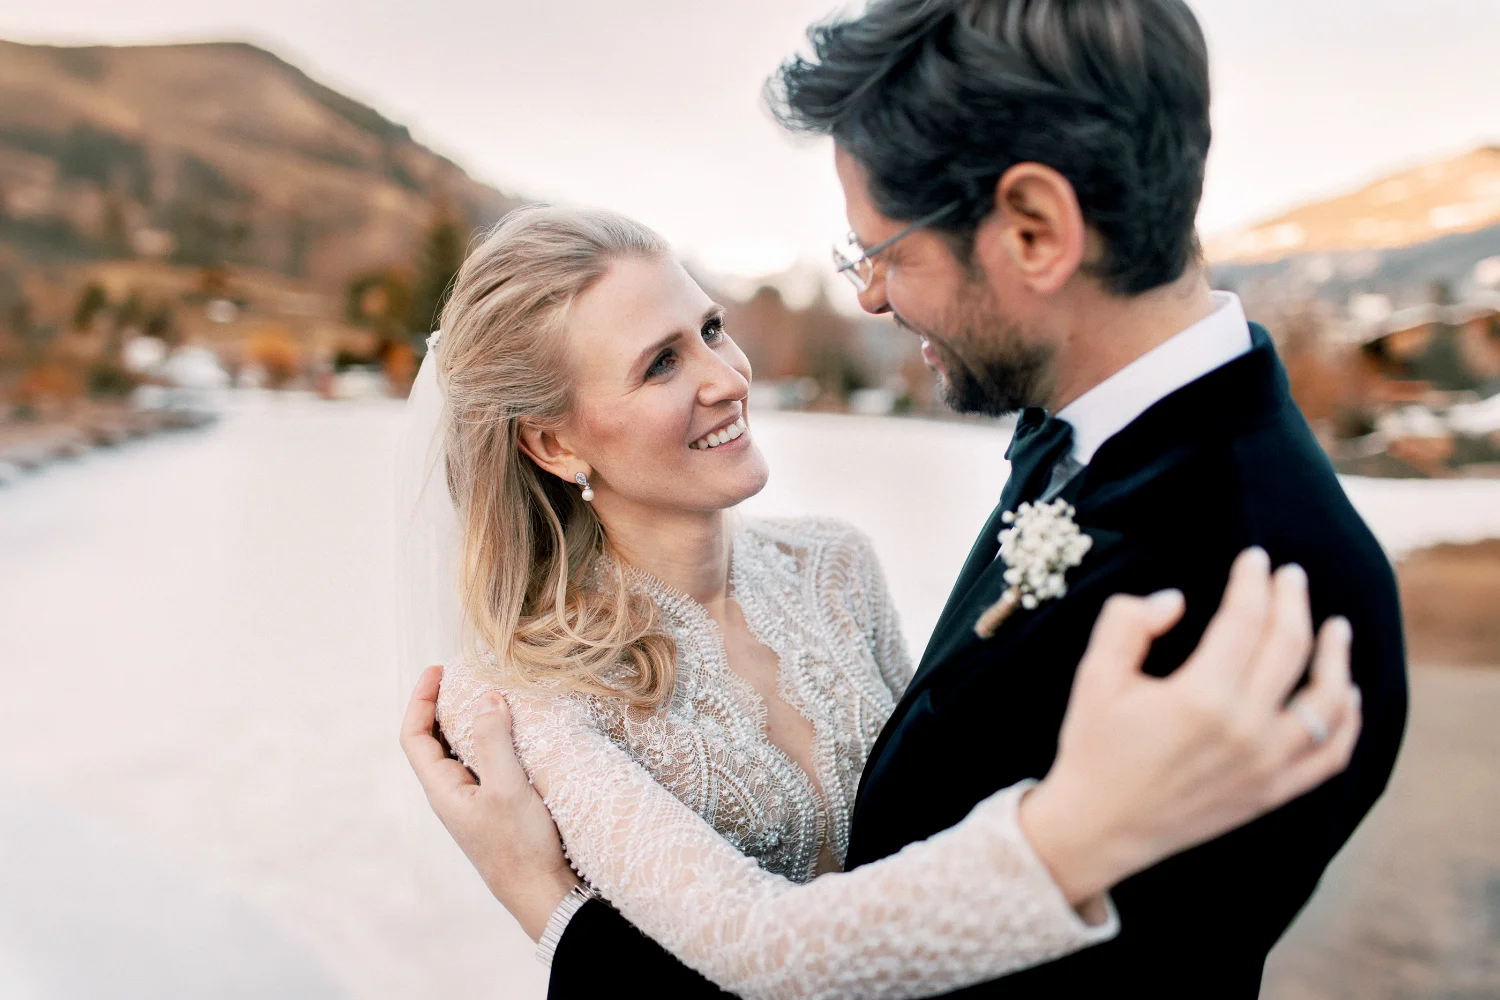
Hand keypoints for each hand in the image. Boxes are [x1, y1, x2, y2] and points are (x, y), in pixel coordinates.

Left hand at [399, 665, 580, 939]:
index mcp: (442, 789)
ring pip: (459, 751)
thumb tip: (486, 697)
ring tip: (488, 693)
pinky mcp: (494, 806)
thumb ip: (494, 741)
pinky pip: (482, 763)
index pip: (414, 736)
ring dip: (467, 720)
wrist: (540, 893)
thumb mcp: (507, 787)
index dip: (420, 700)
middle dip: (442, 704)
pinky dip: (489, 739)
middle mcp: (451, 794)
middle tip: (463, 675)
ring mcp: (472, 801)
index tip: (438, 671)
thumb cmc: (519, 846)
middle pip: (433, 740)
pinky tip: (511, 731)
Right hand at [1020, 547, 1360, 905]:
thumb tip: (1176, 600)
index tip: (1254, 558)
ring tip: (1337, 627)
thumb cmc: (1093, 746)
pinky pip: (1330, 755)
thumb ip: (1128, 622)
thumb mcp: (1094, 675)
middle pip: (1289, 648)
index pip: (1244, 620)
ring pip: (1326, 702)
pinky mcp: (1272, 792)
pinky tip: (1347, 694)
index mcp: (1200, 697)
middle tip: (1291, 575)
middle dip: (1293, 602)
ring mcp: (1266, 765)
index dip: (1252, 582)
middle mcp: (1244, 730)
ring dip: (1337, 657)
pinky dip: (1347, 722)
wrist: (1098, 826)